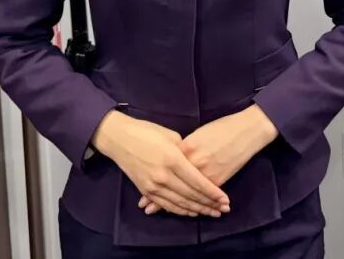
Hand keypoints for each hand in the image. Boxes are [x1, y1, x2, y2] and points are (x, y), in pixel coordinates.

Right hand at [91, 110, 230, 217]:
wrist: (118, 138)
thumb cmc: (147, 131)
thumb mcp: (171, 136)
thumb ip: (186, 152)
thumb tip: (197, 164)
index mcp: (172, 159)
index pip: (197, 181)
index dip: (213, 192)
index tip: (225, 199)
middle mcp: (163, 176)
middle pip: (190, 195)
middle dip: (208, 204)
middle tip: (222, 210)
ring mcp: (152, 185)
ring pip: (179, 203)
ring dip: (197, 210)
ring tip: (211, 213)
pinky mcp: (145, 190)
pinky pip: (166, 204)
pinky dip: (180, 210)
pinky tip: (191, 212)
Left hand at [140, 105, 277, 214]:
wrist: (246, 130)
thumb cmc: (222, 128)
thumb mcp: (197, 134)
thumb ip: (183, 148)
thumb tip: (171, 159)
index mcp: (187, 149)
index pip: (165, 170)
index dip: (153, 183)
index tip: (143, 193)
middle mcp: (194, 164)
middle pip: (173, 185)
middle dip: (159, 199)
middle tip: (147, 209)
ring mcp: (206, 174)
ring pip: (187, 194)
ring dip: (173, 205)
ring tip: (156, 211)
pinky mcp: (218, 180)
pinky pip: (200, 196)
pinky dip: (192, 204)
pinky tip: (185, 209)